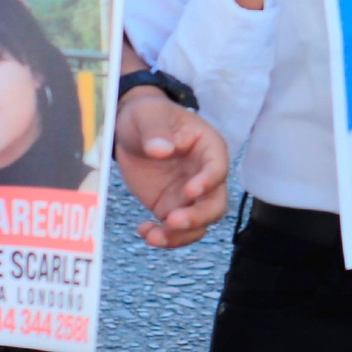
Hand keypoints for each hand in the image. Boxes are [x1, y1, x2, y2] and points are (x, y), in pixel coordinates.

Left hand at [114, 88, 229, 247]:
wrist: (132, 129)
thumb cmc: (148, 115)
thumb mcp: (149, 115)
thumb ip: (156, 131)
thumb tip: (161, 150)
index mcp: (209, 148)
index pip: (218, 167)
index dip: (209, 181)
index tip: (190, 191)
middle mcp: (205, 175)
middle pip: (215, 204)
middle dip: (198, 217)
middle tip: (173, 221)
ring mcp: (189, 195)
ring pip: (199, 223)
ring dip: (181, 235)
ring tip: (153, 235)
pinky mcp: (171, 206)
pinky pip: (175, 230)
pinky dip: (164, 236)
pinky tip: (144, 230)